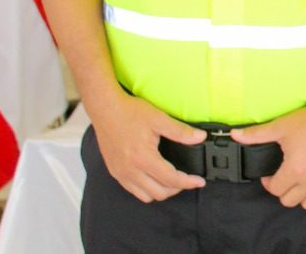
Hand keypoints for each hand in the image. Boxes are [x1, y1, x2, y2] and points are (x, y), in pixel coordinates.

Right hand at [90, 91, 206, 202]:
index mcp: (143, 158)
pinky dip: (147, 190)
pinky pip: (133, 191)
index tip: (199, 181)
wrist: (105, 109)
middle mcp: (130, 170)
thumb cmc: (129, 112)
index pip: (171, 179)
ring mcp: (121, 173)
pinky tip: (154, 178)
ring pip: (146, 196)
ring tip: (172, 180)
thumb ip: (181, 131)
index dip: (188, 182)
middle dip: (177, 188)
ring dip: (162, 191)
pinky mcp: (115, 172)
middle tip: (187, 179)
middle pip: (159, 193)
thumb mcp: (159, 119)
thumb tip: (200, 137)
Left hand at [232, 100, 305, 209]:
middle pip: (289, 200)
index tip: (271, 174)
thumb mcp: (281, 126)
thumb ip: (256, 134)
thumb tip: (235, 135)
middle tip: (284, 175)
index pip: (275, 190)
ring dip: (301, 195)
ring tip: (300, 180)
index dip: (268, 181)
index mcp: (295, 169)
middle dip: (283, 189)